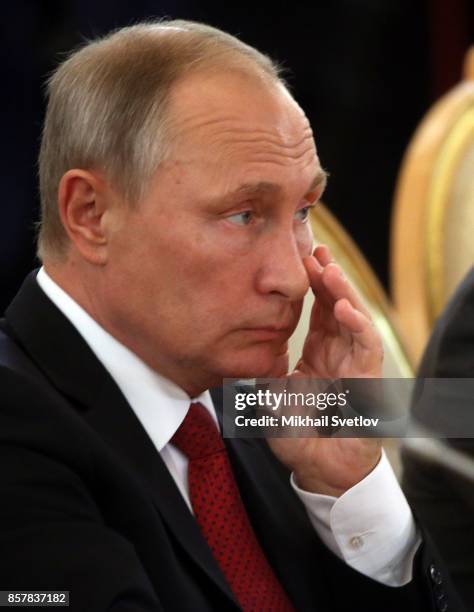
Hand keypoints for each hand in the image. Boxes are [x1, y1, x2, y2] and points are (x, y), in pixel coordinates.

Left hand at [266, 245, 382, 495]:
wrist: (321, 471)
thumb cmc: (300, 436)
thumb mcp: (271, 398)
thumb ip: (261, 374)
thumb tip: (232, 354)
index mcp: (318, 354)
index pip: (318, 311)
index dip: (311, 285)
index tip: (299, 259)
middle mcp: (338, 354)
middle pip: (337, 306)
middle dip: (327, 277)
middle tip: (315, 250)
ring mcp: (353, 365)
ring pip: (355, 319)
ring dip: (343, 294)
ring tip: (329, 269)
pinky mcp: (366, 382)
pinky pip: (367, 349)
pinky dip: (358, 328)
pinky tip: (345, 309)